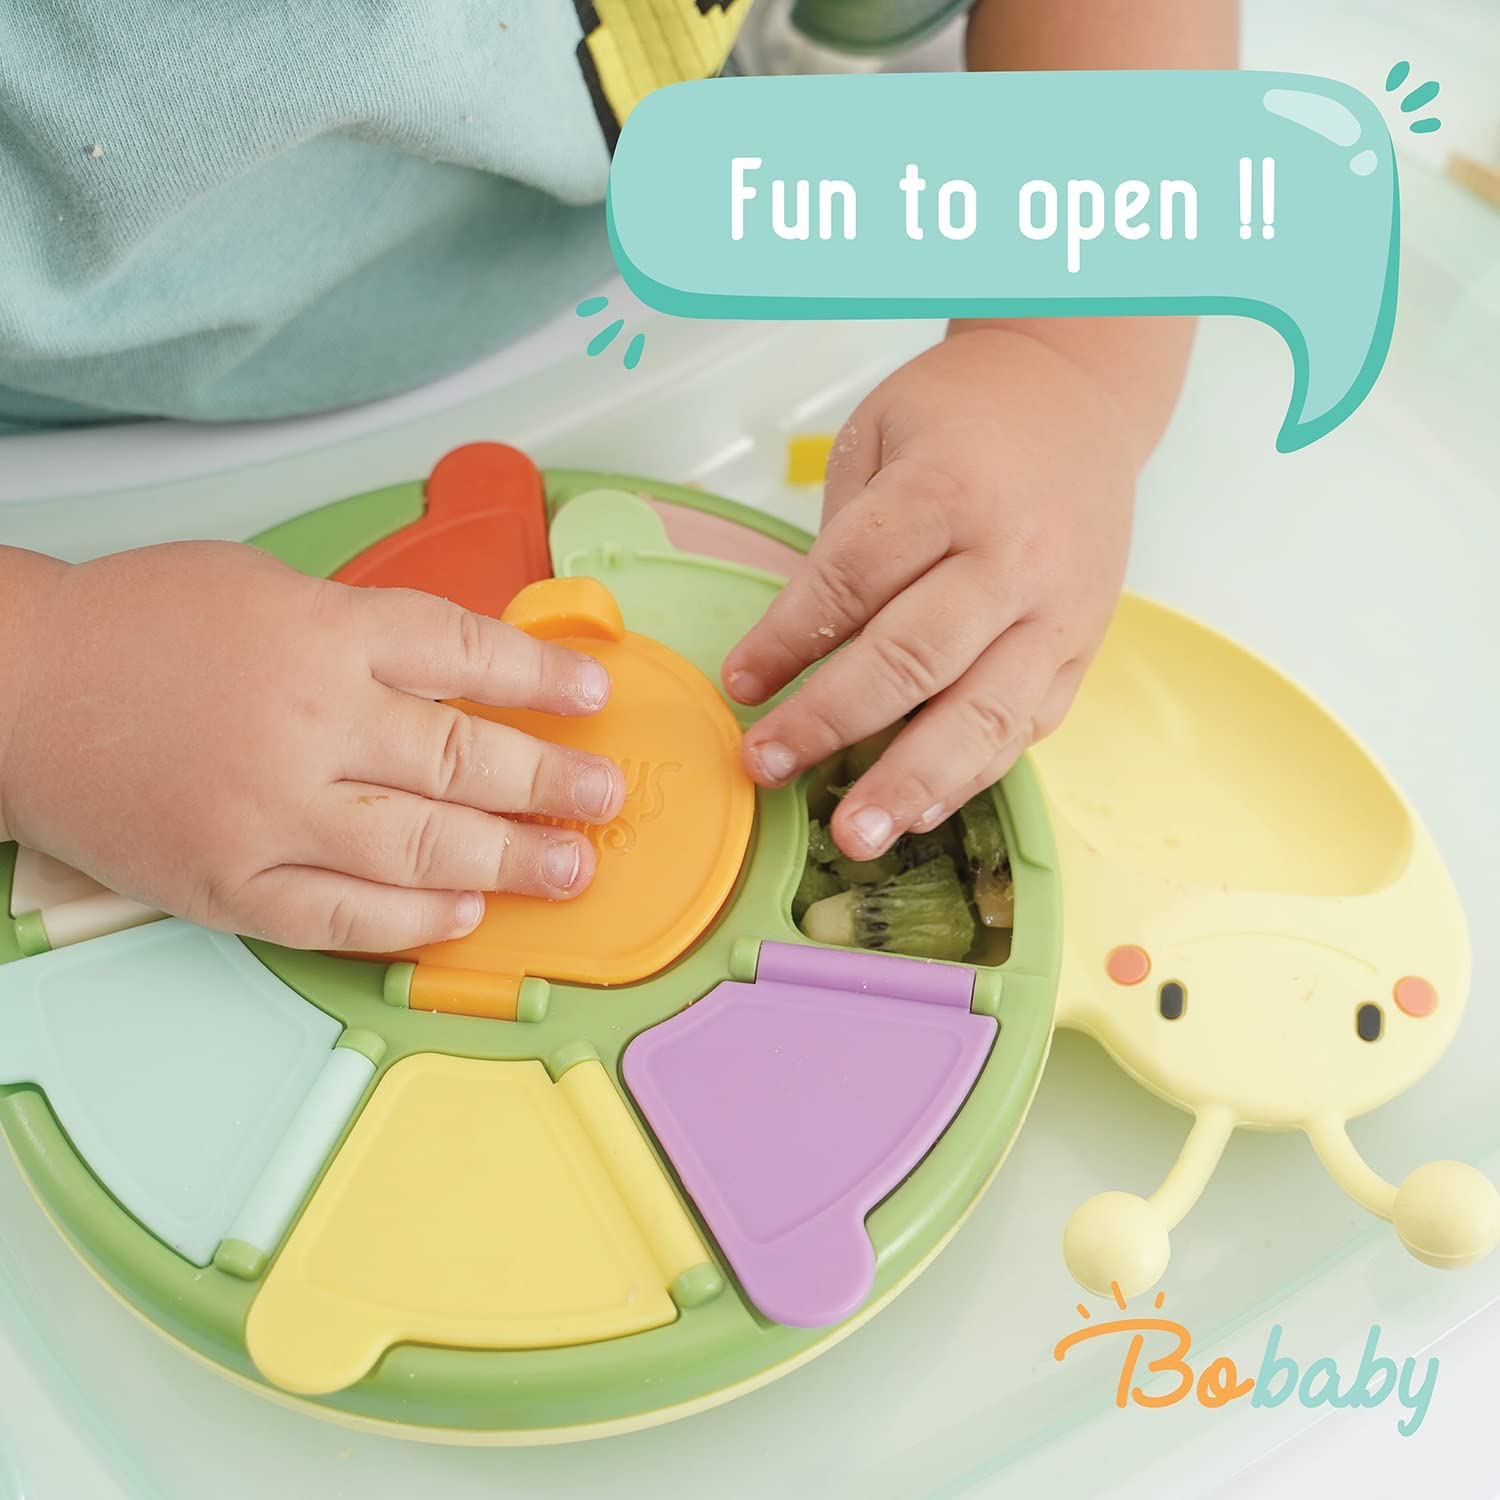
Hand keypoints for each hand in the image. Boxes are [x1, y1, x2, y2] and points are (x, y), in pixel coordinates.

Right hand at [0, 542, 624, 950]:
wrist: (18, 688)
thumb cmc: (142, 627)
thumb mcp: (270, 589)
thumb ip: (369, 633)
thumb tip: (473, 676)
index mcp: (322, 633)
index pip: (465, 652)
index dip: (542, 678)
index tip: (594, 697)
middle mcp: (308, 723)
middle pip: (462, 757)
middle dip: (551, 782)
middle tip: (604, 797)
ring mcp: (269, 813)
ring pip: (421, 846)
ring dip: (510, 861)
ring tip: (570, 867)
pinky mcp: (229, 885)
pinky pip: (343, 916)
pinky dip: (413, 920)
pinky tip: (465, 913)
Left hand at [722, 326, 1135, 860]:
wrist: (1077, 397)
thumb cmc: (960, 420)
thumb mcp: (879, 443)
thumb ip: (843, 546)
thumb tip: (790, 659)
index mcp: (948, 490)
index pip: (851, 579)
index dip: (786, 639)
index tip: (738, 684)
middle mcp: (1011, 558)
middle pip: (913, 657)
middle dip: (831, 722)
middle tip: (766, 767)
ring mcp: (1056, 613)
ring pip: (981, 713)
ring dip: (910, 782)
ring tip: (855, 835)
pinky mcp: (1080, 651)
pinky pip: (1022, 729)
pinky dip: (967, 777)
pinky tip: (916, 812)